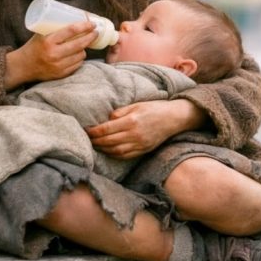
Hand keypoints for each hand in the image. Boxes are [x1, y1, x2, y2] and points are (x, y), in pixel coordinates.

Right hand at [5, 22, 97, 88]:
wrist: (22, 67)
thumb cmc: (33, 47)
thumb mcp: (41, 34)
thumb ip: (55, 29)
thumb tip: (76, 20)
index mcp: (48, 41)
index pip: (71, 31)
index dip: (84, 26)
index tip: (92, 24)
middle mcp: (54, 54)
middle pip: (79, 44)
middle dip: (90, 37)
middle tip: (95, 32)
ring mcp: (58, 66)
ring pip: (80, 55)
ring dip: (84, 49)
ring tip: (82, 44)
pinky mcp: (61, 74)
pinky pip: (77, 65)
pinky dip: (79, 59)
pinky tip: (77, 54)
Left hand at [86, 99, 203, 159]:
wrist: (173, 118)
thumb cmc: (154, 108)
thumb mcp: (136, 104)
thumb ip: (120, 112)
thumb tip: (107, 120)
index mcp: (132, 121)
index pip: (107, 129)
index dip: (94, 131)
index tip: (86, 130)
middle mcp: (135, 134)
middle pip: (109, 141)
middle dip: (96, 141)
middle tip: (87, 139)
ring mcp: (140, 144)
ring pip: (116, 151)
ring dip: (104, 149)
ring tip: (96, 145)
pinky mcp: (144, 150)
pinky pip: (126, 156)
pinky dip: (115, 155)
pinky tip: (109, 151)